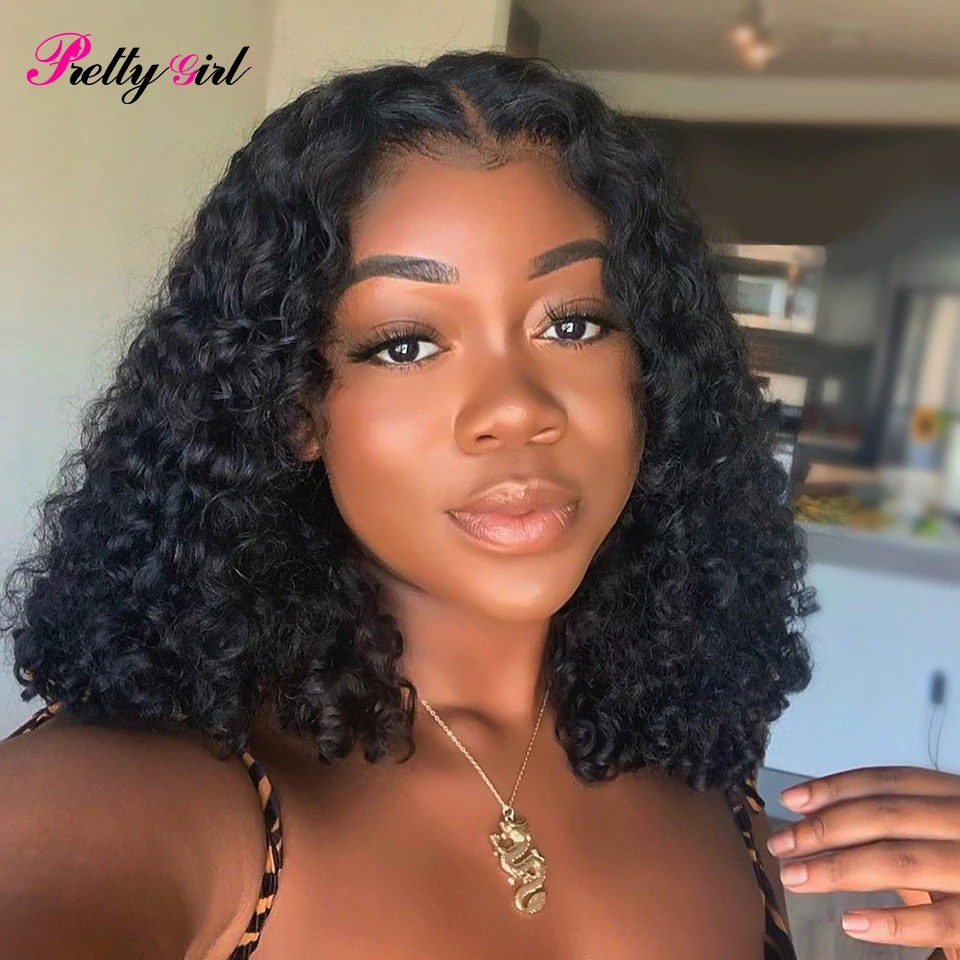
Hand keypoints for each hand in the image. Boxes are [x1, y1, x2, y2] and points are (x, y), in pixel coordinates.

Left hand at [765, 766, 959, 958]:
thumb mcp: (949, 831)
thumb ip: (907, 827)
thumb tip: (829, 821)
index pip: (890, 781)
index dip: (836, 787)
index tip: (791, 800)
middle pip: (886, 818)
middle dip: (825, 829)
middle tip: (781, 846)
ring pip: (903, 863)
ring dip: (840, 870)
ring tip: (797, 878)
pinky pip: (941, 921)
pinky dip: (894, 921)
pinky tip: (853, 923)